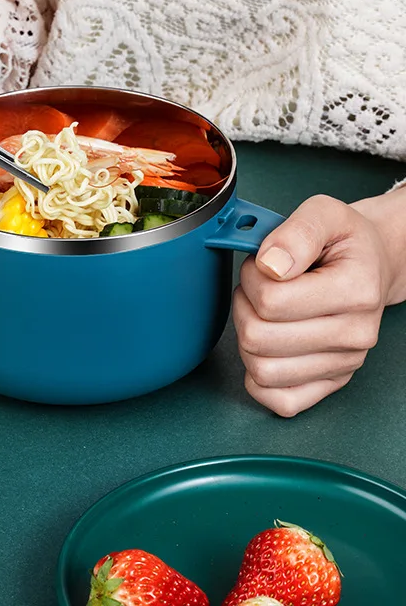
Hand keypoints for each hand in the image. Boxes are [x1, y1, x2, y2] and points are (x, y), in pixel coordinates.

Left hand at [233, 190, 405, 416]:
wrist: (371, 264)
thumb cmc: (343, 242)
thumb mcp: (323, 213)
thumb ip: (295, 232)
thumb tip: (270, 265)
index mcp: (356, 291)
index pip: (271, 301)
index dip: (252, 277)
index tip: (262, 264)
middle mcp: (355, 335)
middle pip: (260, 339)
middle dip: (244, 306)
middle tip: (257, 287)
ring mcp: (343, 364)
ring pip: (262, 371)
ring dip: (246, 338)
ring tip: (261, 313)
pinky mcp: (331, 383)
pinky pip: (280, 402)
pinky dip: (259, 378)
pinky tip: (265, 347)